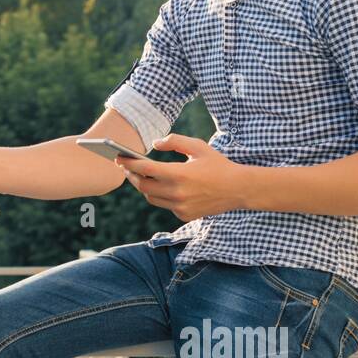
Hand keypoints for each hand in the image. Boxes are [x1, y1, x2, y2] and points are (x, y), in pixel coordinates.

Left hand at [115, 133, 247, 220]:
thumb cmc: (217, 164)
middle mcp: (177, 193)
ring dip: (144, 186)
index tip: (119, 158)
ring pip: (151, 197)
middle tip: (127, 167)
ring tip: (140, 176)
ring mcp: (180, 207)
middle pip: (143, 186)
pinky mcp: (184, 215)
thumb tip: (154, 144)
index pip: (145, 169)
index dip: (129, 163)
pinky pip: (164, 205)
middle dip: (132, 176)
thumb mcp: (198, 146)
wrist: (238, 189)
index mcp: (179, 174)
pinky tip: (161, 186)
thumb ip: (174, 141)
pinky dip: (160, 196)